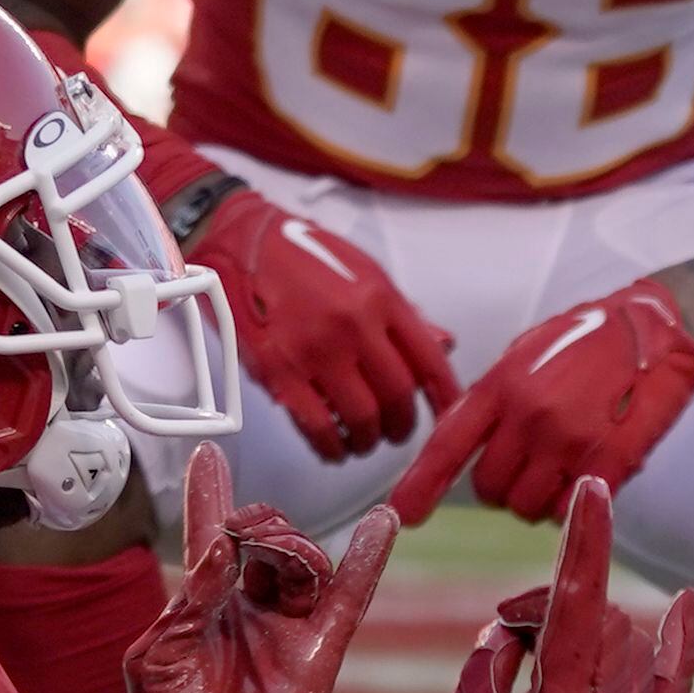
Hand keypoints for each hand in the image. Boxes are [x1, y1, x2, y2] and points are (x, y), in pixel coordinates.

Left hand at [114, 444, 396, 692]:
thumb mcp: (158, 653)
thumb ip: (191, 598)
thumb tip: (221, 550)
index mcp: (204, 600)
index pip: (210, 534)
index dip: (209, 492)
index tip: (208, 453)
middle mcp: (250, 606)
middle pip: (269, 539)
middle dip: (260, 522)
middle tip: (243, 531)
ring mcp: (287, 627)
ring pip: (305, 561)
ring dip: (293, 545)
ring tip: (276, 555)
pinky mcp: (320, 652)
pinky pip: (350, 596)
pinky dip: (368, 559)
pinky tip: (382, 522)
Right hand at [149, 147, 460, 458]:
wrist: (244, 243)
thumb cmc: (306, 255)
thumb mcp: (365, 272)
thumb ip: (404, 315)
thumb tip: (443, 346)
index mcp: (381, 299)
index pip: (429, 361)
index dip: (445, 398)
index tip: (449, 414)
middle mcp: (353, 325)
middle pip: (397, 397)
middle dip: (402, 426)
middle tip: (396, 431)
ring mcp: (315, 350)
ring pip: (362, 419)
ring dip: (368, 440)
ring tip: (364, 441)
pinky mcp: (278, 371)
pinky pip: (317, 427)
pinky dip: (332, 447)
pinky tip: (335, 448)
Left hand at [386, 278, 693, 528]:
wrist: (656, 325)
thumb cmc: (588, 338)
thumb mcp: (525, 354)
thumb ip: (492, 398)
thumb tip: (464, 440)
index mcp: (501, 384)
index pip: (447, 445)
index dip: (420, 485)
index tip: (401, 515)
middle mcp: (529, 415)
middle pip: (488, 488)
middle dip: (502, 488)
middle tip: (527, 469)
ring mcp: (569, 439)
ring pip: (527, 507)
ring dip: (538, 501)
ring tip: (561, 470)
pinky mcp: (610, 458)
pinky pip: (571, 509)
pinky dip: (572, 506)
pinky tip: (583, 481)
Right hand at [417, 476, 693, 692]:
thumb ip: (485, 670)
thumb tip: (510, 634)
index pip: (577, 603)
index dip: (585, 541)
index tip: (593, 490)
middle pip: (597, 620)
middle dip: (548, 607)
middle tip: (504, 633)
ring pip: (629, 646)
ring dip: (584, 631)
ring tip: (534, 660)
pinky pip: (673, 691)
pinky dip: (682, 647)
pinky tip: (688, 606)